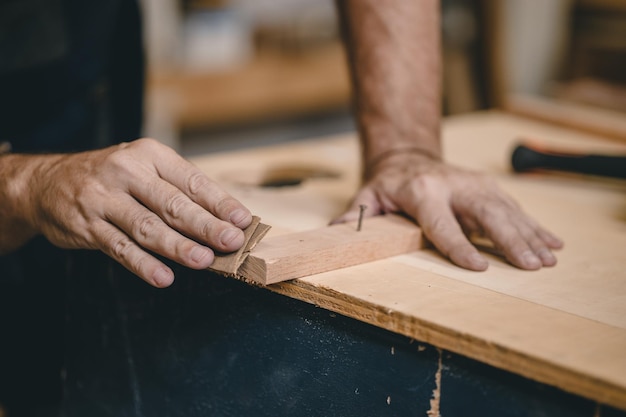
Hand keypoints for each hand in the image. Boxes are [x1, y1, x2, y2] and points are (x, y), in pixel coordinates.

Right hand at [26, 138, 251, 286]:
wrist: (47, 182)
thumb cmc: (112, 176)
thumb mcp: (145, 167)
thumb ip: (179, 189)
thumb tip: (224, 216)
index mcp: (150, 156)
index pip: (192, 181)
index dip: (220, 202)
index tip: (243, 220)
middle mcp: (127, 172)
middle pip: (173, 204)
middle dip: (206, 225)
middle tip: (232, 241)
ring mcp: (105, 199)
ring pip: (148, 227)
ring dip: (178, 246)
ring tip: (204, 260)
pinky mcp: (88, 226)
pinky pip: (120, 248)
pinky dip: (143, 265)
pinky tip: (164, 277)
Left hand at [333, 153, 562, 269]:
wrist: (407, 157)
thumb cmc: (387, 185)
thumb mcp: (367, 197)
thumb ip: (356, 216)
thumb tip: (334, 235)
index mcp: (422, 192)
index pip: (443, 223)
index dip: (460, 245)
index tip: (480, 266)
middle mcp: (454, 185)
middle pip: (487, 214)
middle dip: (511, 240)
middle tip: (533, 266)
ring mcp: (475, 184)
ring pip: (507, 211)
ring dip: (530, 236)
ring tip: (548, 260)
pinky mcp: (488, 187)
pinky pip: (515, 209)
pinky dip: (535, 227)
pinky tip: (554, 243)